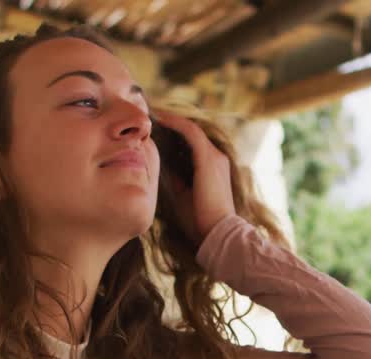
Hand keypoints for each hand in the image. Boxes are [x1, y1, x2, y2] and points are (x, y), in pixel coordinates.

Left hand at [151, 108, 235, 242]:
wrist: (218, 231)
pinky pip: (191, 132)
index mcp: (213, 168)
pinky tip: (160, 118)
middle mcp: (217, 158)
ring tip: (154, 114)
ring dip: (172, 120)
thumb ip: (176, 180)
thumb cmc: (200, 220)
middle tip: (152, 116)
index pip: (193, 144)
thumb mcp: (183, 196)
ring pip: (191, 130)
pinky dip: (175, 123)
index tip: (157, 130)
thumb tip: (161, 168)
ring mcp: (215, 157)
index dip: (175, 134)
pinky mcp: (208, 158)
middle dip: (172, 124)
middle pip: (192, 134)